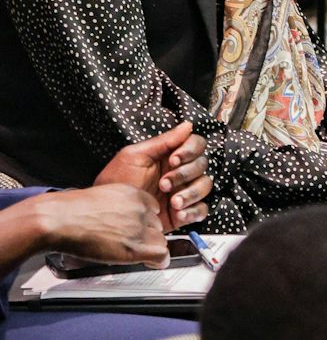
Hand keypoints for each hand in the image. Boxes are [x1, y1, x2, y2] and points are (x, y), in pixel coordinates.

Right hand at [34, 185, 167, 267]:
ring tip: (136, 254)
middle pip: (157, 226)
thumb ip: (118, 206)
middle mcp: (140, 209)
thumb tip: (121, 218)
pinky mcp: (135, 246)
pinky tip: (151, 263)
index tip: (140, 230)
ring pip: (160, 241)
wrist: (57, 220)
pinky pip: (161, 254)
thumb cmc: (69, 211)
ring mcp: (139, 227)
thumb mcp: (102, 198)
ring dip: (151, 249)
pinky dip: (158, 261)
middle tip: (132, 244)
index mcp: (132, 194)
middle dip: (147, 236)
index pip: (154, 209)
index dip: (146, 222)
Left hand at [94, 121, 211, 228]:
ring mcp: (182, 192)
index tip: (174, 160)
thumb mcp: (134, 156)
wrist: (108, 213)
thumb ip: (162, 141)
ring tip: (173, 202)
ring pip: (204, 186)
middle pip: (202, 165)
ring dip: (191, 194)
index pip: (195, 145)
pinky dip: (193, 212)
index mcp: (169, 156)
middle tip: (164, 184)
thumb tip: (187, 125)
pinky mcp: (183, 212)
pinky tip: (178, 214)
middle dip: (184, 175)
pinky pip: (201, 209)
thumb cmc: (115, 182)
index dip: (190, 150)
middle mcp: (179, 172)